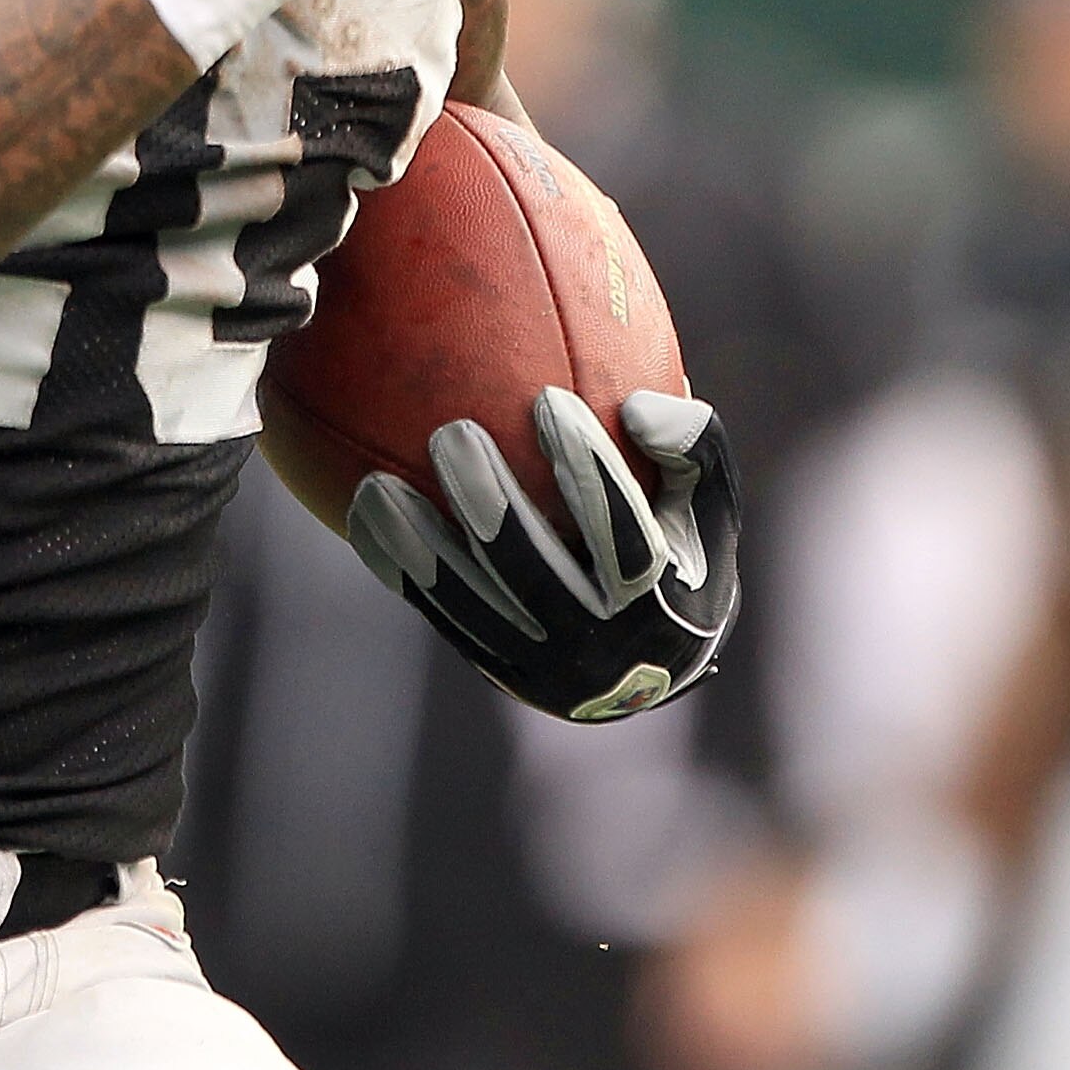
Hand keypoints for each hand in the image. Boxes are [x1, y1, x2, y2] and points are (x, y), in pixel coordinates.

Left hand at [345, 389, 740, 719]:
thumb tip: (639, 405)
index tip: (549, 400)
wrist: (648, 667)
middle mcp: (595, 645)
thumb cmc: (682, 555)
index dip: (587, 471)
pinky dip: (399, 567)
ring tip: (377, 485)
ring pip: (470, 603)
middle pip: (531, 572)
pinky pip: (439, 614)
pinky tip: (359, 512)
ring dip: (420, 543)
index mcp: (657, 603)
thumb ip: (694, 450)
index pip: (621, 536)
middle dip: (488, 504)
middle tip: (450, 433)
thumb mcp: (709, 507)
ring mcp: (539, 666)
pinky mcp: (496, 669)